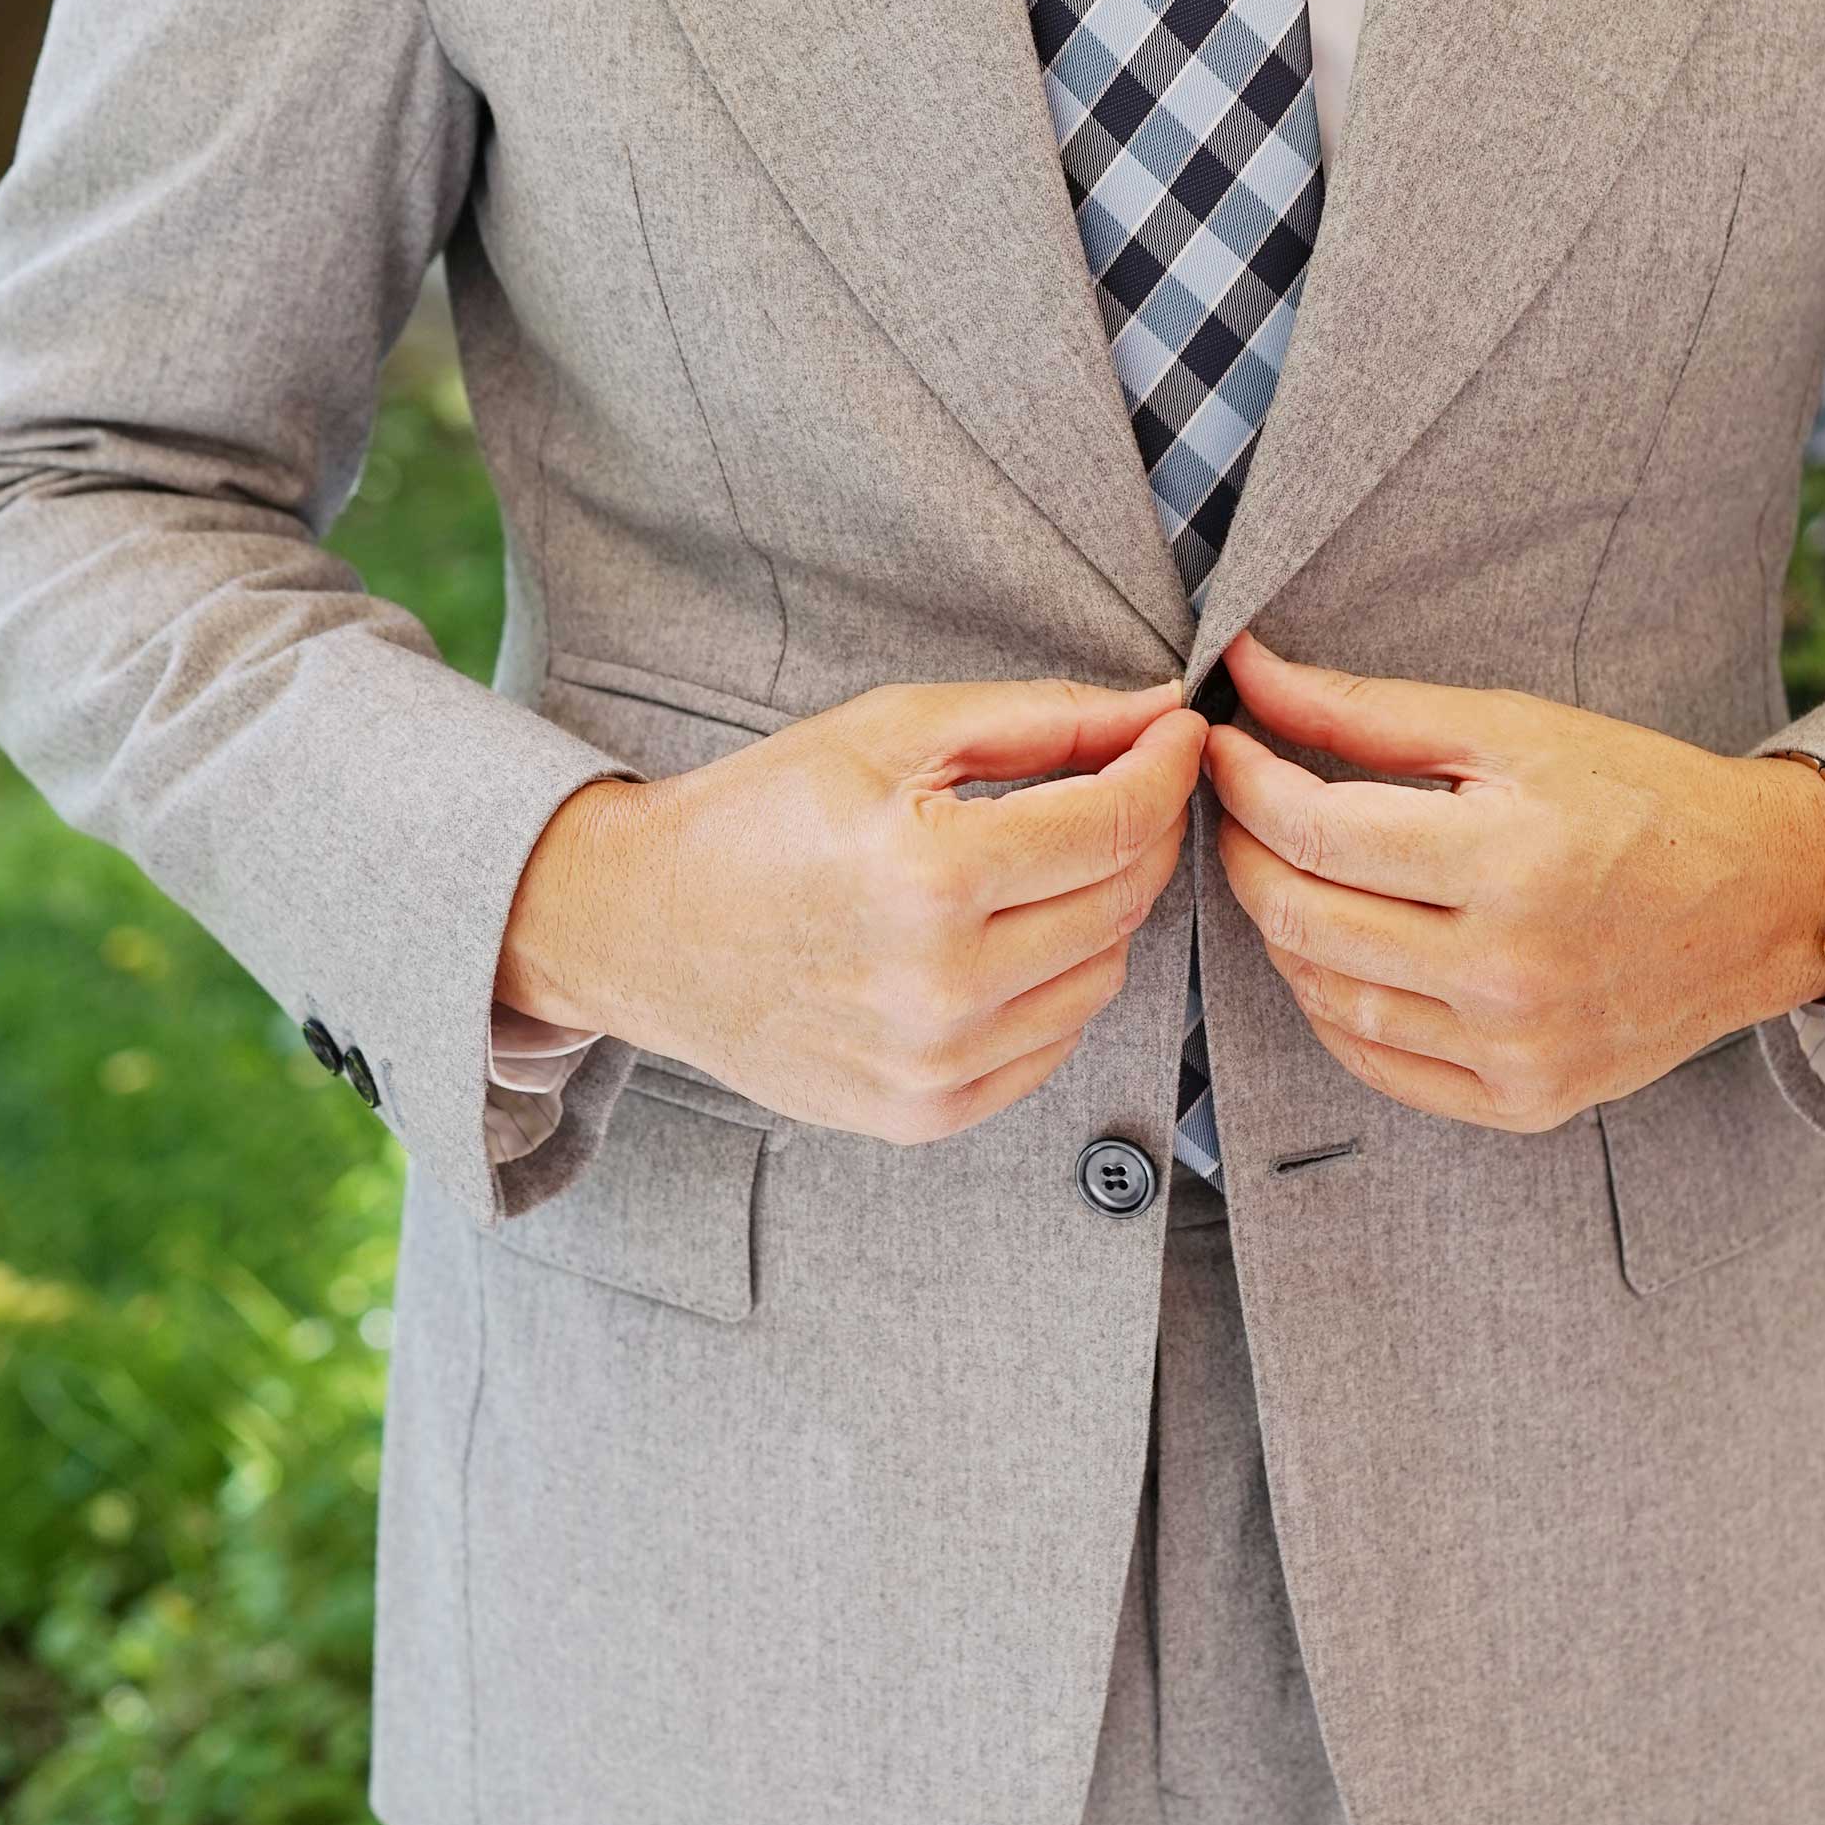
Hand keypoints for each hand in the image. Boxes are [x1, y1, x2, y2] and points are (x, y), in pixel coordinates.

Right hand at [499, 676, 1206, 1140]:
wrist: (646, 927)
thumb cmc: (762, 815)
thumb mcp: (893, 732)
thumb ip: (1040, 719)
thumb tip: (1155, 710)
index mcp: (932, 877)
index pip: (1117, 824)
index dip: (1167, 767)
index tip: (1178, 734)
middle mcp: (941, 987)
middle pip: (1123, 901)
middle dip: (1141, 830)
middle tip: (1119, 784)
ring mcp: (935, 1065)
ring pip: (1103, 977)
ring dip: (1100, 911)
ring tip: (1041, 864)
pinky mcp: (925, 1114)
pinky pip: (1053, 1045)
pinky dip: (1055, 983)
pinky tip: (1005, 937)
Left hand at [1202, 632, 1824, 1132]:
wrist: (1767, 901)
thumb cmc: (1641, 797)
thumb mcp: (1515, 730)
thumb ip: (1371, 711)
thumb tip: (1249, 672)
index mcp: (1512, 859)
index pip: (1316, 833)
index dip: (1245, 786)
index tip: (1225, 748)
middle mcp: (1512, 969)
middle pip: (1304, 920)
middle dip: (1245, 854)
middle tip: (1241, 809)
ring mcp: (1518, 1049)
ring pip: (1328, 999)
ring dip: (1282, 930)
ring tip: (1290, 873)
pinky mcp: (1526, 1101)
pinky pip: (1379, 1065)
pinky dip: (1334, 1008)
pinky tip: (1339, 952)